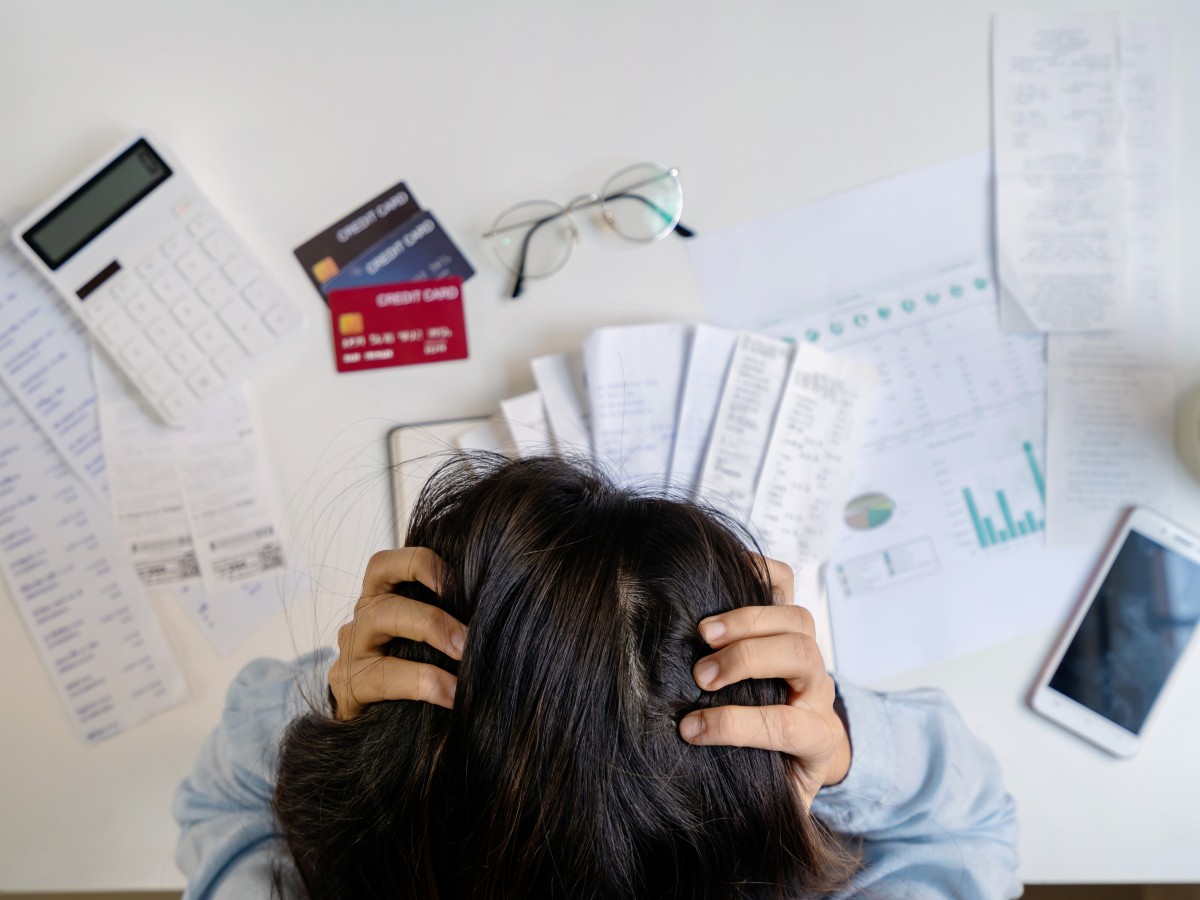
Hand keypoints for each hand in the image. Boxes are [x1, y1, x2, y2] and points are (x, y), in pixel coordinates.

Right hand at [329, 547, 467, 719]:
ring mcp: (352, 649)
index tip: (463, 585)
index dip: (423, 563)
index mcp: (382, 597)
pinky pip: (382, 676)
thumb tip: (498, 608)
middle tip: (468, 638)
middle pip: (384, 589)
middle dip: (432, 612)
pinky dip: (422, 683)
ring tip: (463, 658)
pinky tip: (452, 696)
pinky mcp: (348, 686)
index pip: (388, 563)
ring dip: (428, 632)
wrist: (370, 726)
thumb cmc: (412, 670)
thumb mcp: (427, 638)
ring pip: (378, 618)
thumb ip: (449, 617)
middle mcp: (363, 616)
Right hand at [678, 557, 850, 806]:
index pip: (788, 727)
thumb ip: (750, 803)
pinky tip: (724, 575)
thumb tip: (696, 811)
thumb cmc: (775, 780)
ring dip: (748, 620)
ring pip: (796, 620)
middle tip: (702, 675)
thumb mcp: (771, 805)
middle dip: (749, 661)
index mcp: (818, 741)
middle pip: (801, 658)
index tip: (690, 731)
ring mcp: (810, 654)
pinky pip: (786, 585)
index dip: (738, 727)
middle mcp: (819, 691)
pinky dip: (759, 572)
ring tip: (703, 633)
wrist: (806, 753)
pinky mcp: (793, 625)